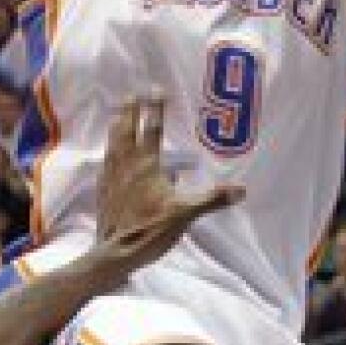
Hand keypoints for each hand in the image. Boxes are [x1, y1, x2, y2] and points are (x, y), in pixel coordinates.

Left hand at [95, 98, 243, 283]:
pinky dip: (109, 150)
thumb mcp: (186, 214)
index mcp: (147, 166)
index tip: (157, 90)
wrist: (115, 254)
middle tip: (132, 93)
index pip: (152, 130)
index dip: (156, 109)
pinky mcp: (103, 190)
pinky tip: (108, 152)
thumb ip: (213, 199)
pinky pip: (105, 162)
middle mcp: (127, 166)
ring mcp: (112, 177)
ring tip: (118, 113)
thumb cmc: (151, 231)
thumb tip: (242, 190)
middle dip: (131, 110)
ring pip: (114, 143)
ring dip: (117, 126)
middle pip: (128, 130)